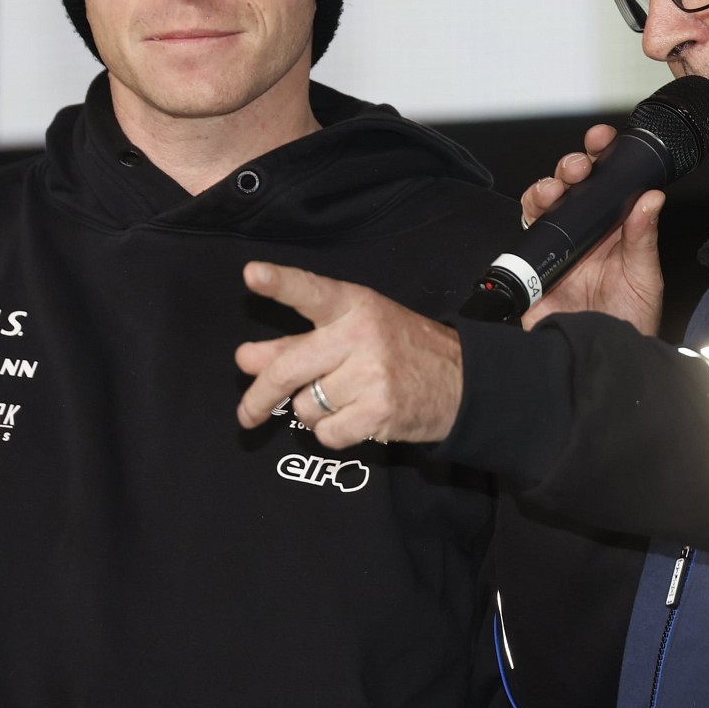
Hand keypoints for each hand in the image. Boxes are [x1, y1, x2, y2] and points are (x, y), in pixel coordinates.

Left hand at [234, 262, 464, 448]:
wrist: (462, 382)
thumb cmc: (398, 350)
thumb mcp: (352, 332)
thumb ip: (296, 344)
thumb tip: (246, 360)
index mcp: (353, 305)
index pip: (311, 291)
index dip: (280, 283)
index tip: (252, 274)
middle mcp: (361, 335)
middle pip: (289, 368)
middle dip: (258, 397)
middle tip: (246, 415)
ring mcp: (372, 374)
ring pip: (306, 406)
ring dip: (314, 411)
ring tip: (344, 399)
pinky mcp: (380, 411)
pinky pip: (326, 433)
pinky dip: (332, 433)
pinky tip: (356, 417)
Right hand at [516, 124, 665, 335]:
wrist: (603, 361)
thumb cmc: (629, 323)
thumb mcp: (644, 278)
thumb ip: (643, 238)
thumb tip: (652, 196)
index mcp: (611, 228)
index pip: (605, 182)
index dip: (601, 155)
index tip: (603, 139)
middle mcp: (582, 233)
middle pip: (568, 186)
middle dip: (570, 166)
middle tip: (580, 166)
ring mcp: (555, 248)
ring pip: (541, 203)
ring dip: (546, 186)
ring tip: (556, 189)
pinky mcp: (532, 268)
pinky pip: (524, 235)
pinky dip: (529, 215)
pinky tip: (540, 208)